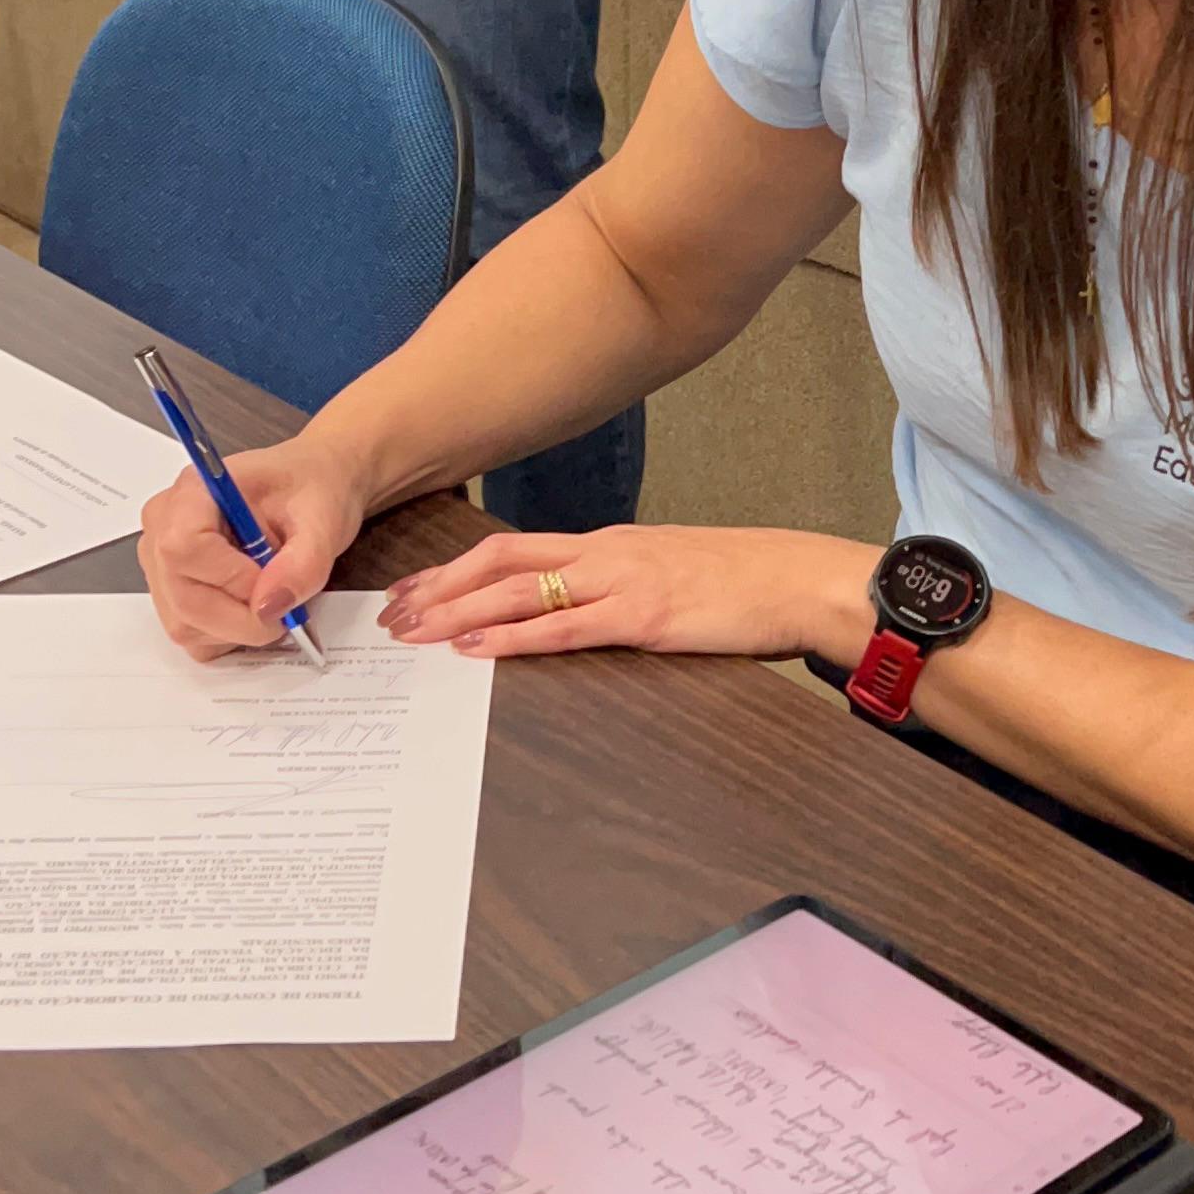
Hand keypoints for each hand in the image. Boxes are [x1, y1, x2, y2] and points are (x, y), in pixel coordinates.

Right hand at [138, 431, 370, 660]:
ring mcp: (162, 563)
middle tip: (285, 605)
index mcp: (194, 491)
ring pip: (185, 625)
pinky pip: (192, 635)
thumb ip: (303, 563)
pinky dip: (229, 635)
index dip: (232, 579)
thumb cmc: (311, 488)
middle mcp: (166, 525)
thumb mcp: (324, 517)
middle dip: (243, 617)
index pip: (184, 548)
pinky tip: (252, 603)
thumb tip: (270, 605)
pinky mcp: (172, 593)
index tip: (273, 581)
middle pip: (183, 597)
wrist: (311, 491)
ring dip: (239, 626)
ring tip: (269, 591)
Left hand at [380, 527, 876, 666]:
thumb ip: (627, 588)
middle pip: (500, 560)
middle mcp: (606, 554)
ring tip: (413, 632)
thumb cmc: (749, 584)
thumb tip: (589, 611)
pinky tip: (475, 648)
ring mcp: (622, 582)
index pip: (515, 548)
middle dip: (440, 586)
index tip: (416, 588)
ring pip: (520, 590)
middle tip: (392, 612)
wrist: (801, 580)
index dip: (457, 569)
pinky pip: (564, 628)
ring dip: (458, 612)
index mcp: (611, 545)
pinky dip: (512, 637)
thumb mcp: (676, 575)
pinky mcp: (643, 617)